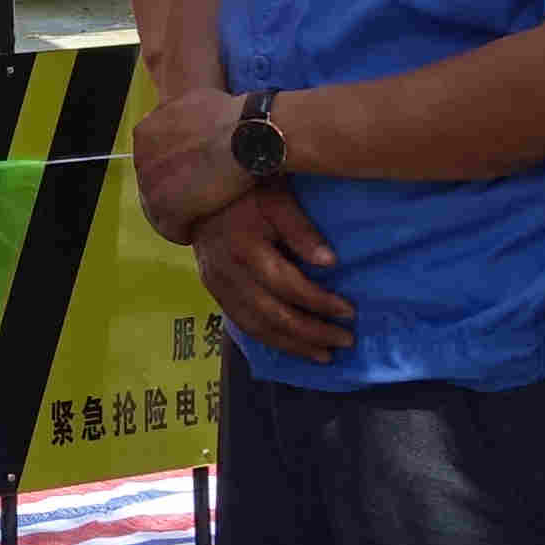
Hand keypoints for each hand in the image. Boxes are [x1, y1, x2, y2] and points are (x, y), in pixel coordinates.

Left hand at [131, 86, 250, 240]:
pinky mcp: (166, 207)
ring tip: (195, 221)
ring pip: (157, 210)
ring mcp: (152, 184)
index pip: (150, 161)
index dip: (171, 173)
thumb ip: (175, 115)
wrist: (251, 135)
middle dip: (172, 194)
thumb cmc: (233, 117)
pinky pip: (169, 228)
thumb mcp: (194, 101)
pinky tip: (195, 231)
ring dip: (176, 216)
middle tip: (194, 202)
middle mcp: (142, 157)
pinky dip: (182, 232)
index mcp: (146, 132)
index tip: (189, 179)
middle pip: (152, 186)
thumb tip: (170, 117)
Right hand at [188, 183, 352, 361]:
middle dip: (311, 333)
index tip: (349, 312)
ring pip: (255, 327)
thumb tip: (329, 262)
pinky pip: (241, 323)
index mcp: (245, 248)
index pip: (288, 286)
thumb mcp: (276, 198)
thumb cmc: (244, 190)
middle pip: (273, 315)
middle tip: (344, 342)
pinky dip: (269, 339)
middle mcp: (228, 273)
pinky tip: (291, 345)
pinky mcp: (212, 291)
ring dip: (291, 345)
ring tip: (323, 355)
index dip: (320, 302)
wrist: (194, 189)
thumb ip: (300, 229)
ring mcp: (216, 285)